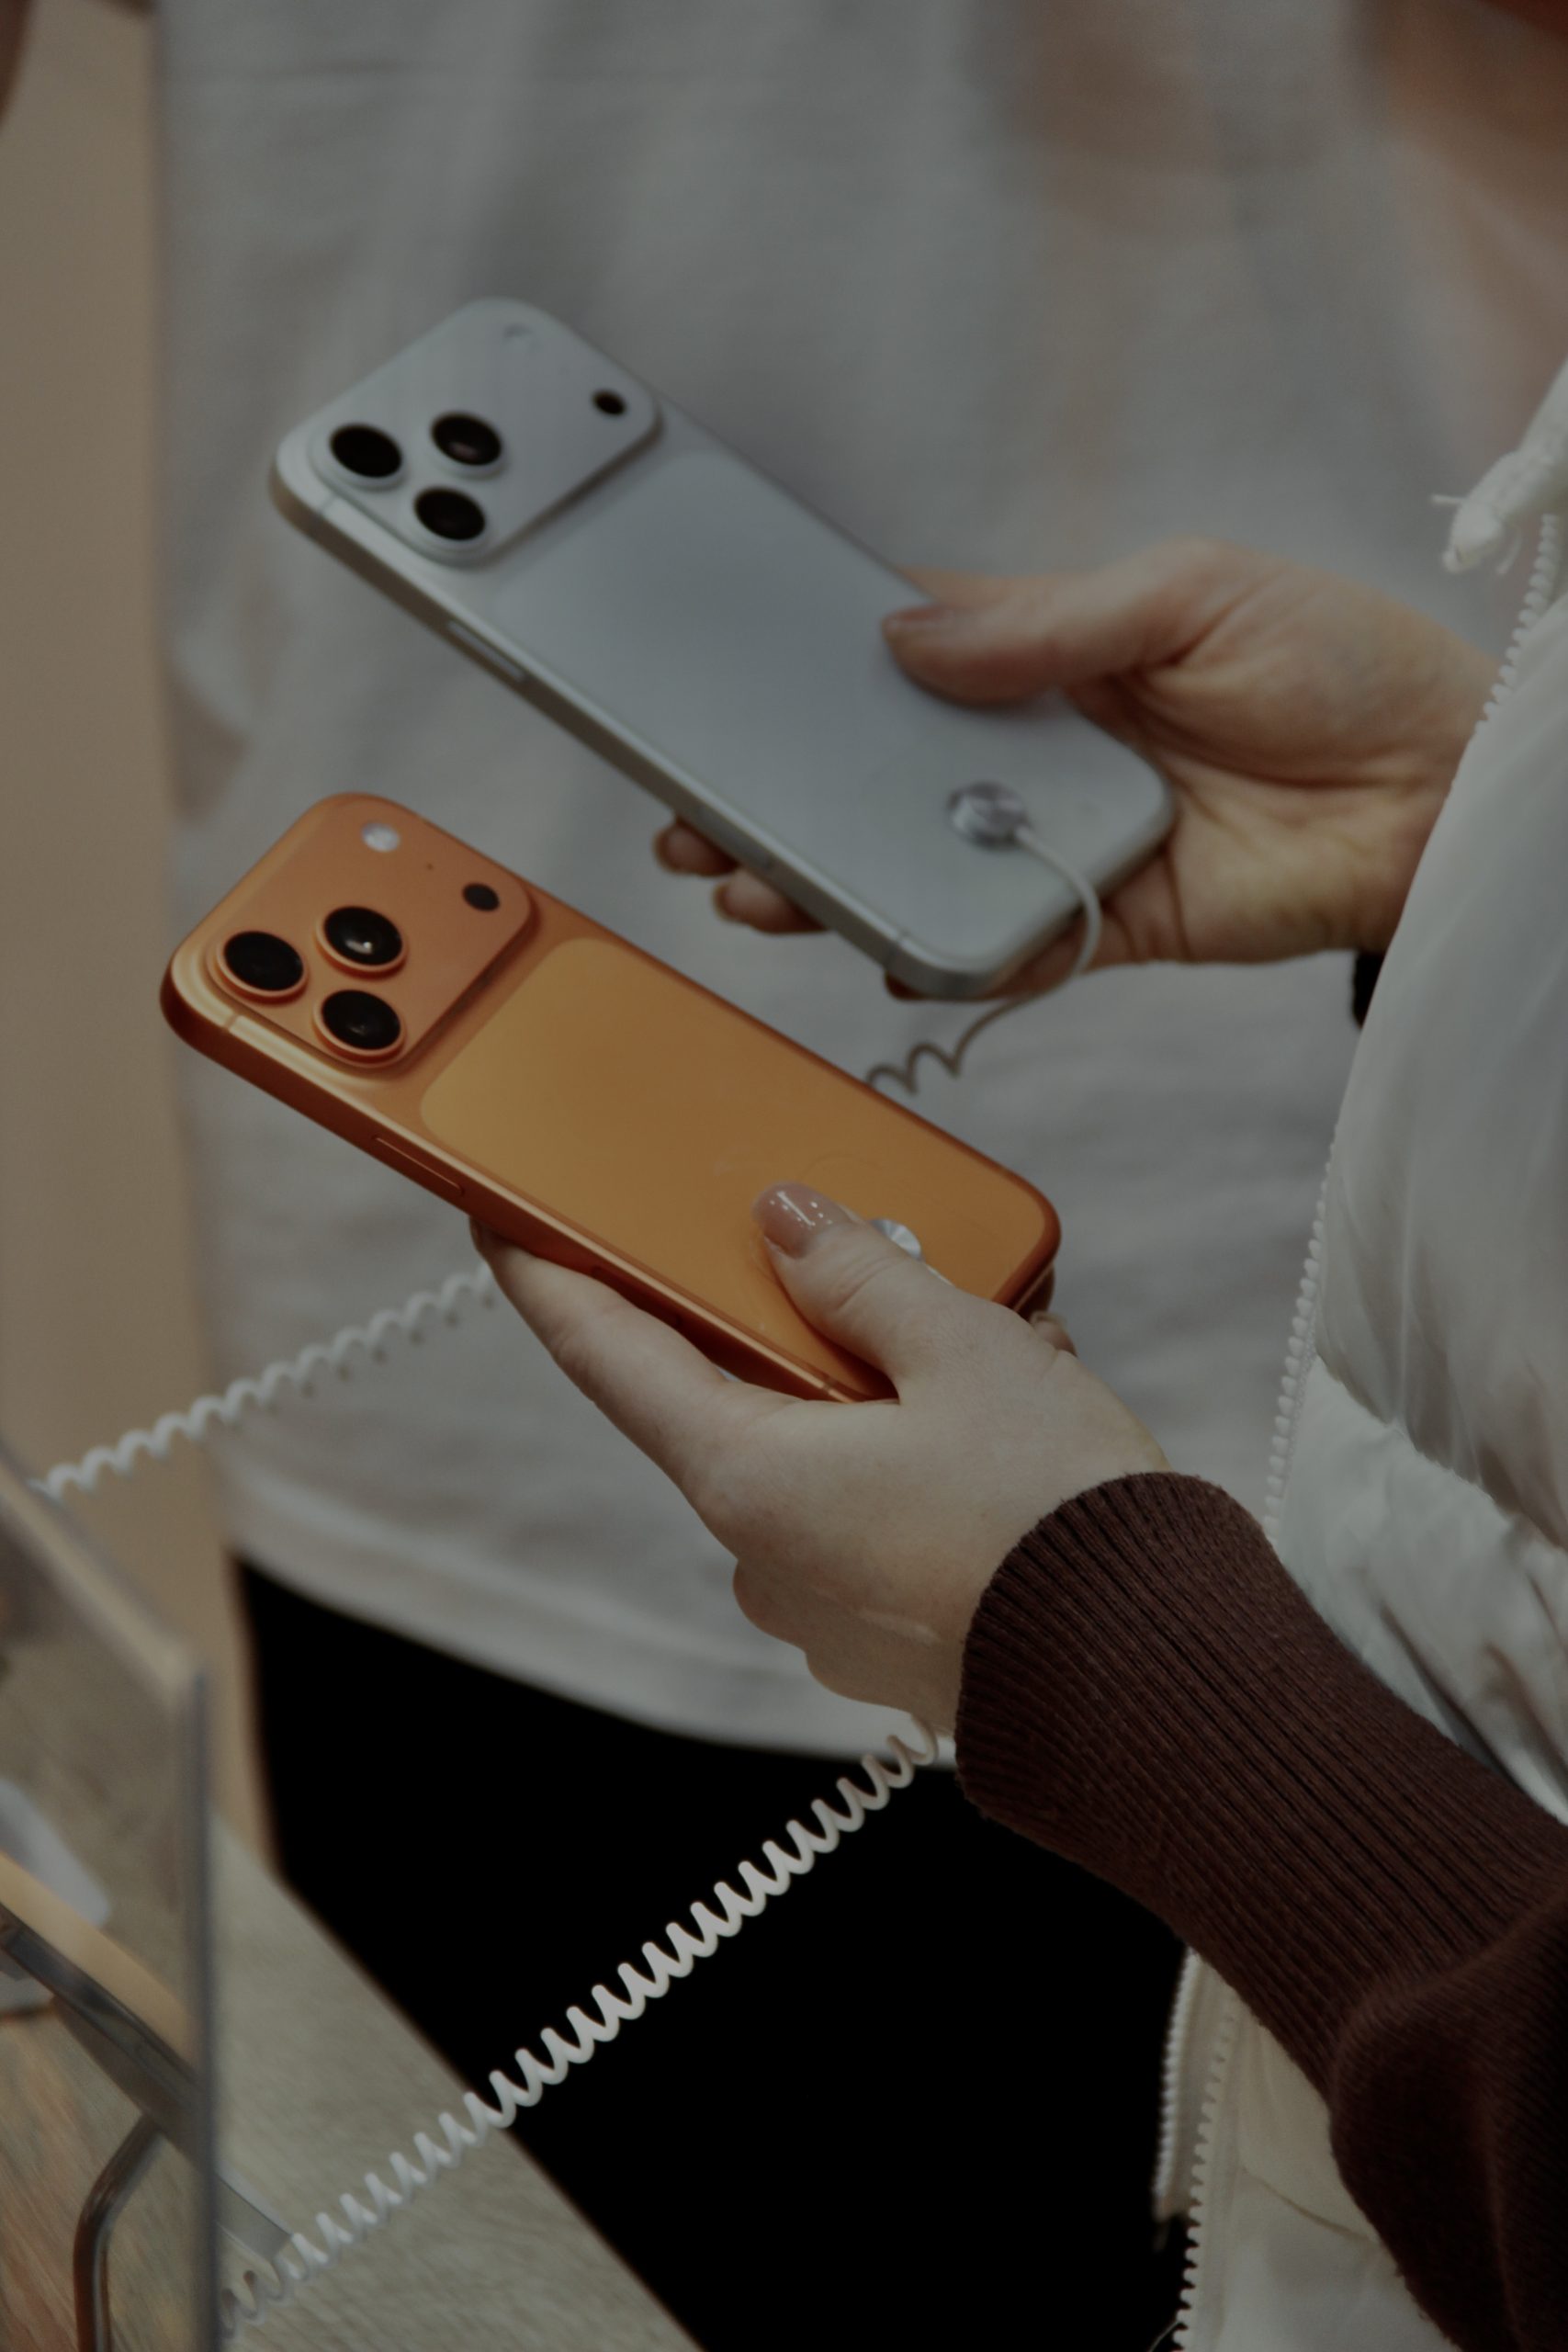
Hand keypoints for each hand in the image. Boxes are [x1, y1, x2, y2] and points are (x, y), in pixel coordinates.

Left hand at [476, 1187, 1164, 1732]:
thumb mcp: (964, 1352)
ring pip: (822, 1444)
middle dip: (807, 1315)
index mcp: (747, 1477)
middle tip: (888, 1257)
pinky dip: (926, 1451)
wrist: (1159, 1681)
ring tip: (1005, 1351)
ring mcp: (820, 1601)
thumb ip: (862, 1275)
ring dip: (891, 1384)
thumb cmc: (1058, 1525)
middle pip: (735, 1389)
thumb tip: (790, 1225)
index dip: (548, 1273)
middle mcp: (762, 1550)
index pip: (608, 1354)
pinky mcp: (884, 1629)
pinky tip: (1014, 1427)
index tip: (501, 1214)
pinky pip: (875, 1505)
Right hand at [655, 539, 1495, 991]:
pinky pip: (1001, 953)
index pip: (906, 663)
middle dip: (786, 803)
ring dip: (832, 886)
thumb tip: (907, 639)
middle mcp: (1040, 755)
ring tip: (748, 889)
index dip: (814, 679)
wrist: (1442, 789)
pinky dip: (940, 963)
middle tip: (696, 818)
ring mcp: (1060, 844)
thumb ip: (1047, 625)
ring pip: (920, 873)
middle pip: (885, 784)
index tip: (727, 692)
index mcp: (1052, 656)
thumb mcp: (1187, 594)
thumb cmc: (1339, 662)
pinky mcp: (1101, 926)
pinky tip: (874, 956)